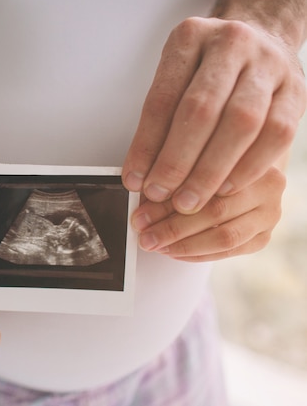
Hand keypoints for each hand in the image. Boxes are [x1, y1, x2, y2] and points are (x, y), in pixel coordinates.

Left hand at [123, 17, 304, 213]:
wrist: (262, 39)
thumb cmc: (208, 67)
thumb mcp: (176, 76)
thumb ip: (160, 119)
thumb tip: (140, 174)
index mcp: (190, 38)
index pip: (162, 99)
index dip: (146, 145)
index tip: (134, 179)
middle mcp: (232, 43)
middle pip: (200, 110)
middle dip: (176, 161)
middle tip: (159, 194)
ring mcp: (268, 64)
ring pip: (240, 123)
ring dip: (210, 171)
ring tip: (188, 201)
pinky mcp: (296, 90)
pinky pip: (276, 134)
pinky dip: (249, 167)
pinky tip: (226, 188)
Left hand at [130, 167, 284, 261]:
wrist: (243, 173)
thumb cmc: (211, 164)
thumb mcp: (193, 158)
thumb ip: (175, 174)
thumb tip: (142, 197)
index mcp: (250, 156)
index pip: (204, 183)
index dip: (167, 201)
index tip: (140, 212)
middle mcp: (267, 185)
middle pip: (214, 211)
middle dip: (171, 226)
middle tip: (143, 233)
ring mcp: (269, 213)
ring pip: (223, 236)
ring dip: (182, 244)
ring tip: (156, 244)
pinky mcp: (263, 236)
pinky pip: (227, 252)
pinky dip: (196, 253)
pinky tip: (173, 251)